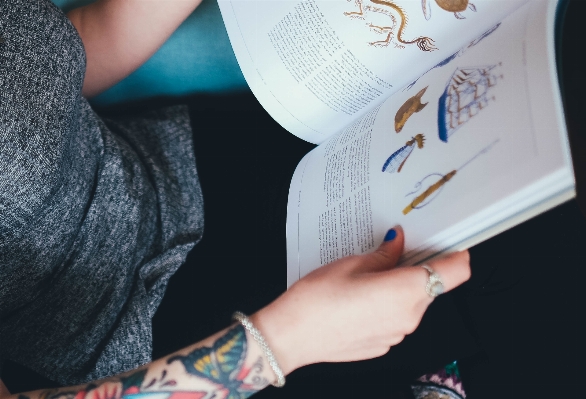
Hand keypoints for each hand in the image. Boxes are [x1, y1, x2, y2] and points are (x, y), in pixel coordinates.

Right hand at [252, 226, 470, 373]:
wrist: (293, 336)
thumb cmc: (319, 299)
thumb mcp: (353, 263)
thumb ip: (385, 253)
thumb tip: (398, 242)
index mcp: (406, 291)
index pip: (455, 273)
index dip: (458, 255)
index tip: (454, 244)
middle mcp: (409, 317)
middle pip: (430, 286)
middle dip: (417, 268)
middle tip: (393, 253)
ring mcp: (397, 334)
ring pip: (412, 303)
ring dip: (399, 288)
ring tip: (367, 277)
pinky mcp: (384, 344)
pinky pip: (396, 319)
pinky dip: (386, 306)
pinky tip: (360, 299)